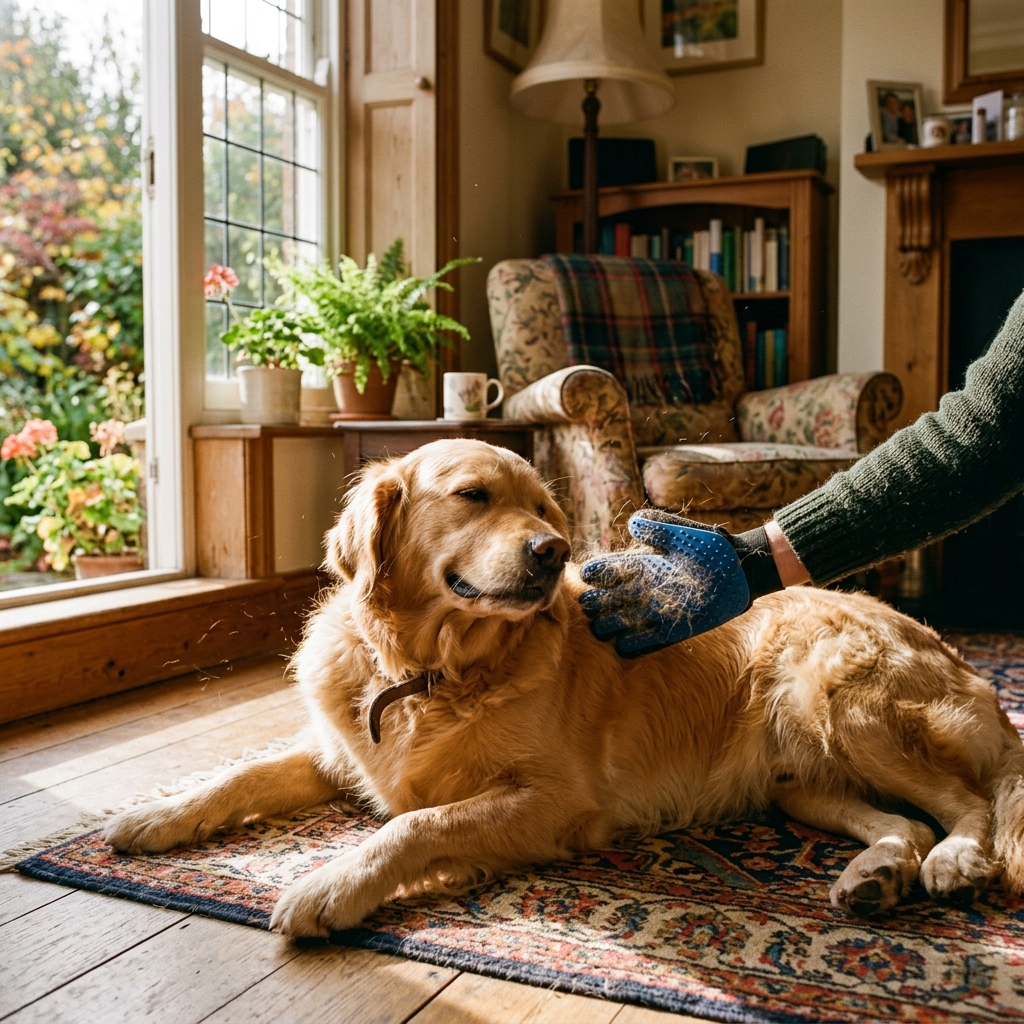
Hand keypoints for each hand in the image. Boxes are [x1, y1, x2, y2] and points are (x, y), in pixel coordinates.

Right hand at [579, 511, 780, 657]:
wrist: (739, 570)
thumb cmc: (710, 547)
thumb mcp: (680, 532)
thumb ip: (656, 526)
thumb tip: (631, 524)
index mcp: (644, 564)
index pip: (612, 570)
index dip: (597, 573)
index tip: (586, 575)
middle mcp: (646, 588)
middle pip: (612, 598)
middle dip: (598, 602)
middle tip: (589, 605)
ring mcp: (658, 609)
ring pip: (624, 621)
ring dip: (611, 625)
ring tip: (601, 627)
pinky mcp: (673, 628)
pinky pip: (648, 641)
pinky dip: (634, 644)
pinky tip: (622, 645)